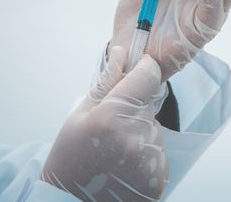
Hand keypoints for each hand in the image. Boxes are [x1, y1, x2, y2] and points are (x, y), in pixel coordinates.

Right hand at [41, 46, 168, 201]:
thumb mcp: (79, 116)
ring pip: (155, 128)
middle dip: (136, 108)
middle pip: (151, 104)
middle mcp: (135, 137)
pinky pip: (159, 151)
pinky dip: (147, 154)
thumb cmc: (70, 160)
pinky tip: (126, 165)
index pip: (148, 76)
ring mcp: (150, 159)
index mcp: (111, 117)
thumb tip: (122, 53)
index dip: (144, 69)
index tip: (139, 70)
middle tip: (112, 127)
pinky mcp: (160, 177)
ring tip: (116, 150)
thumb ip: (105, 83)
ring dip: (141, 133)